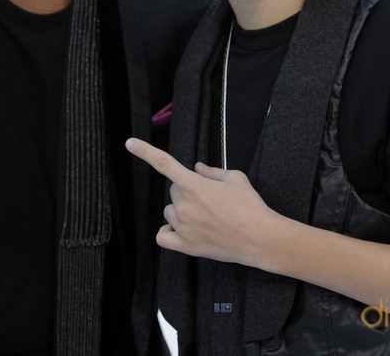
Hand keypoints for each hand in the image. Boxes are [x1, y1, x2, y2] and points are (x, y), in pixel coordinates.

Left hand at [125, 137, 278, 265]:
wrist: (260, 238)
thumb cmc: (250, 206)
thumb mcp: (235, 178)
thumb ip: (212, 171)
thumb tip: (197, 168)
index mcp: (194, 185)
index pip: (164, 163)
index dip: (145, 151)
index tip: (130, 143)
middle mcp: (184, 205)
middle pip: (174, 191)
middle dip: (188, 190)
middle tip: (210, 198)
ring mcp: (183, 227)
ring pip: (170, 212)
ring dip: (181, 210)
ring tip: (205, 216)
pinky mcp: (186, 246)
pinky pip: (163, 236)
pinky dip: (169, 231)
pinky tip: (180, 229)